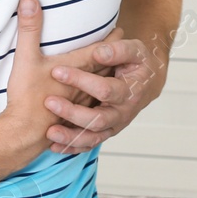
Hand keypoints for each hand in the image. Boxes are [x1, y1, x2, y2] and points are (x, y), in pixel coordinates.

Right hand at [0, 0, 105, 157]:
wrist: (24, 133)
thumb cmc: (27, 96)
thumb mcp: (26, 58)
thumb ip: (30, 30)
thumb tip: (29, 0)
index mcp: (79, 70)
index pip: (100, 49)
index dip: (110, 38)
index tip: (120, 29)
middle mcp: (88, 87)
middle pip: (107, 69)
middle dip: (115, 57)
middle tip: (122, 45)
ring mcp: (86, 105)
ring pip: (106, 91)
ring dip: (109, 80)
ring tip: (113, 73)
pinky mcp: (80, 120)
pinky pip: (98, 111)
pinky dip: (100, 105)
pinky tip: (99, 104)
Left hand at [44, 28, 165, 153]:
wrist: (147, 83)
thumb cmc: (138, 63)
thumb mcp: (135, 50)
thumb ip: (118, 50)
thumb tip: (98, 53)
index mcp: (130, 92)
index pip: (105, 90)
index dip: (81, 81)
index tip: (57, 71)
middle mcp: (122, 113)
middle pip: (97, 119)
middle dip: (72, 113)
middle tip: (49, 102)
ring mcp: (114, 126)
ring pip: (93, 137)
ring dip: (70, 137)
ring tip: (50, 132)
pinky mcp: (105, 132)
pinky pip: (89, 145)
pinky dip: (72, 147)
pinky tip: (53, 146)